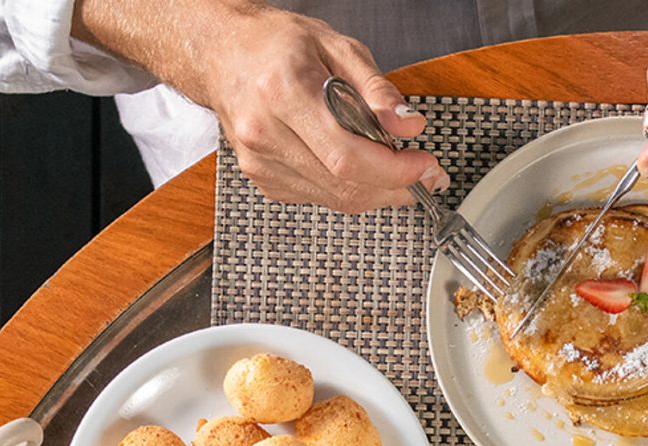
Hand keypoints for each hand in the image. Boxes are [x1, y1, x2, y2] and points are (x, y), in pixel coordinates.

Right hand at [75, 0, 446, 210]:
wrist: (221, 54)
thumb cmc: (276, 45)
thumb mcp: (336, 47)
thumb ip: (376, 89)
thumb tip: (409, 126)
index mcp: (284, 92)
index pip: (347, 155)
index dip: (394, 170)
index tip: (425, 167)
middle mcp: (266, 133)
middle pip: (344, 184)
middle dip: (396, 186)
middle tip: (425, 176)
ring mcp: (261, 162)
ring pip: (336, 198)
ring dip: (377, 192)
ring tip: (400, 174)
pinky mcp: (264, 180)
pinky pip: (320, 198)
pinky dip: (349, 190)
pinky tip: (360, 171)